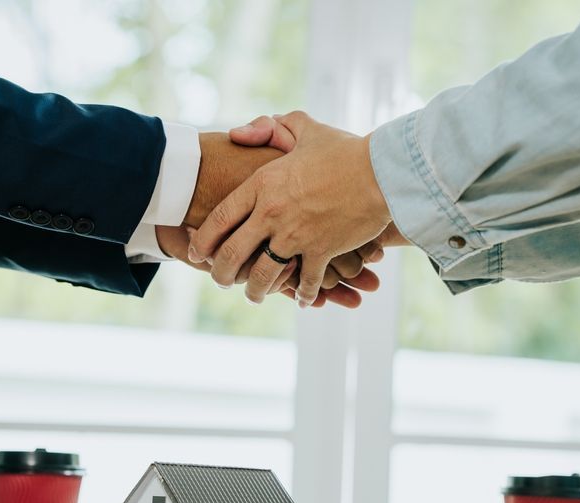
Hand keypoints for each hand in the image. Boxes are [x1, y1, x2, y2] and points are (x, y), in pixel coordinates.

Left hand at [187, 111, 392, 306]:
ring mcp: (296, 236)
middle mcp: (272, 213)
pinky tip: (299, 299)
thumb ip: (269, 126)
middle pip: (232, 253)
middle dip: (221, 273)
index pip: (220, 219)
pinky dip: (302, 294)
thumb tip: (237, 134)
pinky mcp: (322, 252)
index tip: (198, 253)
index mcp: (262, 184)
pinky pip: (305, 282)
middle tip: (221, 281)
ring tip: (253, 296)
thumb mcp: (303, 128)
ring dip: (254, 291)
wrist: (382, 171)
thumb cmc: (344, 148)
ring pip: (262, 275)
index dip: (204, 240)